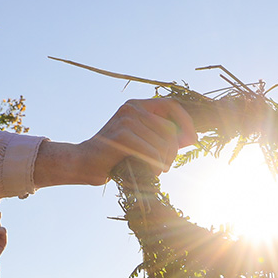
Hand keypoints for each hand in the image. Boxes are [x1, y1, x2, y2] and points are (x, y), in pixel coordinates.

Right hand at [34, 98, 195, 187]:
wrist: (83, 163)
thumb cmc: (114, 156)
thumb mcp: (140, 141)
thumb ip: (162, 136)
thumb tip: (191, 137)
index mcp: (136, 105)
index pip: (172, 106)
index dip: (186, 122)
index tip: (193, 140)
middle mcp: (132, 108)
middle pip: (170, 130)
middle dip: (173, 153)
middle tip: (165, 167)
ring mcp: (127, 120)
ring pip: (164, 144)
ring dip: (163, 163)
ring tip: (151, 170)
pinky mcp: (123, 135)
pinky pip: (153, 153)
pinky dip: (154, 167)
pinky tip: (146, 172)